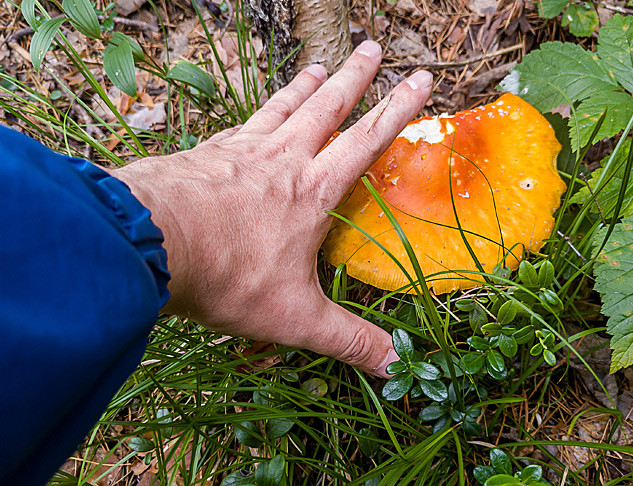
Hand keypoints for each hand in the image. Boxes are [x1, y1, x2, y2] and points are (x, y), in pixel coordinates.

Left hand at [114, 41, 432, 376]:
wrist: (146, 243)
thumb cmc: (226, 276)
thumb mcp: (296, 319)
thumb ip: (349, 340)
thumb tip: (398, 367)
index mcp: (312, 190)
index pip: (366, 140)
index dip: (397, 109)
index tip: (420, 78)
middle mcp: (281, 159)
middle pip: (326, 107)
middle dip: (354, 77)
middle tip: (371, 46)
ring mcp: (239, 150)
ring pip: (282, 108)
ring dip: (305, 86)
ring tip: (320, 65)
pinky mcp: (205, 153)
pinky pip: (240, 123)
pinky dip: (256, 112)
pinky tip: (253, 114)